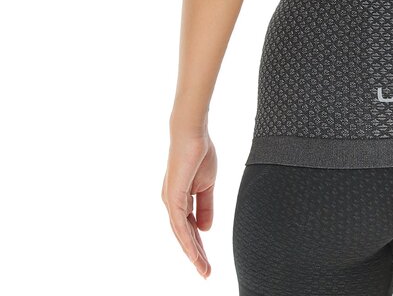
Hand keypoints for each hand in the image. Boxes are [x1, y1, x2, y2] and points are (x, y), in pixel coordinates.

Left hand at [161, 129, 216, 278]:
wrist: (192, 134)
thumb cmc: (199, 153)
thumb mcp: (207, 185)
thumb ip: (206, 206)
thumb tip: (205, 229)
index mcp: (181, 199)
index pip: (191, 227)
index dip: (199, 244)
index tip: (207, 261)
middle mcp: (172, 203)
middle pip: (185, 235)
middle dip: (196, 254)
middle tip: (206, 272)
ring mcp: (171, 201)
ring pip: (181, 233)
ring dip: (192, 252)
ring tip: (202, 268)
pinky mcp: (173, 197)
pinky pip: (180, 224)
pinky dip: (187, 239)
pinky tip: (194, 251)